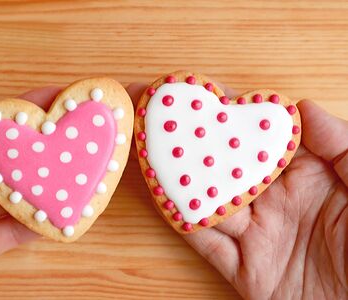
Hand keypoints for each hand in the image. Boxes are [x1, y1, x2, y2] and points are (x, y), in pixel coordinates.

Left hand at [0, 87, 64, 298]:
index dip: (24, 111)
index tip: (56, 98)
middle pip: (17, 159)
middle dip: (49, 145)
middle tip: (83, 132)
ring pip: (24, 195)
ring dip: (53, 184)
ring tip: (84, 170)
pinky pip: (17, 233)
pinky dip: (42, 224)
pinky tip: (65, 214)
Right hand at [129, 83, 347, 298]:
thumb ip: (341, 146)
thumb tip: (302, 106)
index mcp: (307, 176)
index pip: (255, 135)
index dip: (225, 110)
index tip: (195, 88)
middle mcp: (275, 201)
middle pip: (222, 164)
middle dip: (187, 136)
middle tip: (152, 111)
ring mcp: (258, 235)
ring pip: (208, 200)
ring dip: (176, 174)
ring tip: (145, 145)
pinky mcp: (247, 271)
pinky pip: (208, 243)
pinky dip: (184, 221)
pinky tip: (163, 196)